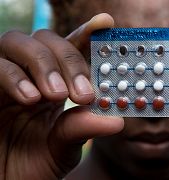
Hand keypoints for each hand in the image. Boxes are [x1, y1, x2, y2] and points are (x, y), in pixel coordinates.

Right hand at [0, 13, 123, 179]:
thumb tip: (117, 119)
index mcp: (56, 84)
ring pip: (17, 42)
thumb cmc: (34, 164)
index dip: (88, 33)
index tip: (106, 24)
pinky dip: (13, 76)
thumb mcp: (65, 146)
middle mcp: (31, 75)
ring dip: (42, 64)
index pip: (71, 49)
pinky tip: (30, 98)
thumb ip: (83, 128)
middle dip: (67, 59)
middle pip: (46, 39)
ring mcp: (6, 79)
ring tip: (56, 95)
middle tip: (82, 93)